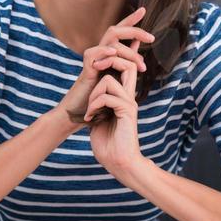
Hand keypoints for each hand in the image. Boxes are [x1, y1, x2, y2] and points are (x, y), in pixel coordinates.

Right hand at [58, 7, 154, 128]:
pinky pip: (93, 53)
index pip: (120, 31)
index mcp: (107, 52)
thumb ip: (126, 57)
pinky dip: (104, 51)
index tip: (144, 9)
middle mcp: (100, 52)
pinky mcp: (86, 69)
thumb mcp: (116, 74)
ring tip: (141, 65)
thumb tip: (138, 43)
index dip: (131, 19)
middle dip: (135, 30)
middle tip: (152, 37)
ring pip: (110, 42)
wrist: (79, 113)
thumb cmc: (99, 95)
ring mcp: (92, 59)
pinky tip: (114, 54)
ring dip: (129, 51)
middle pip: (116, 30)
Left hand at [83, 40, 143, 175]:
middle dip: (108, 62)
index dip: (114, 59)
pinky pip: (107, 97)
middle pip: (127, 64)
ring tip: (90, 110)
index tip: (96, 66)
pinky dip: (94, 106)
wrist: (118, 162)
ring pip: (110, 80)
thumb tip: (92, 92)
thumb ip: (99, 104)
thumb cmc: (107, 144)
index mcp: (124, 97)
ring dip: (94, 94)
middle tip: (93, 72)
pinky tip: (90, 118)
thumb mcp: (99, 119)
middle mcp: (129, 97)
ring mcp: (129, 103)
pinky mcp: (127, 112)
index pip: (126, 68)